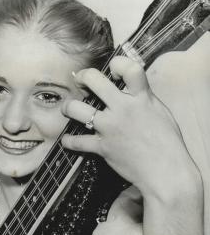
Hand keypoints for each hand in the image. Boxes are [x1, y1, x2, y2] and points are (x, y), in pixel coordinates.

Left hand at [62, 56, 198, 200]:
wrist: (165, 171)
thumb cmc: (168, 144)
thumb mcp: (161, 113)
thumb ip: (145, 99)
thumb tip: (134, 92)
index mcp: (141, 98)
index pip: (128, 68)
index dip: (117, 62)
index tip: (112, 69)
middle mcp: (122, 109)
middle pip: (94, 81)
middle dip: (82, 76)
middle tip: (79, 80)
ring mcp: (110, 128)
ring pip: (77, 109)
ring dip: (68, 107)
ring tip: (67, 109)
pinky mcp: (103, 147)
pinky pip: (78, 141)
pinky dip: (69, 141)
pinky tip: (67, 140)